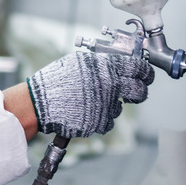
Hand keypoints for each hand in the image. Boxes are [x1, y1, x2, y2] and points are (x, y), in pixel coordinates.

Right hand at [27, 52, 153, 138]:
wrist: (39, 102)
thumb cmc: (56, 80)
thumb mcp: (80, 62)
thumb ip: (102, 64)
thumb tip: (121, 66)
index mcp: (105, 66)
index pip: (138, 67)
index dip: (146, 72)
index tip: (146, 75)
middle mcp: (109, 85)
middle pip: (139, 91)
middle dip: (139, 92)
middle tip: (134, 93)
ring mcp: (106, 105)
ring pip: (120, 108)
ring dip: (110, 106)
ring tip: (89, 101)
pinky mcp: (99, 122)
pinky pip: (107, 121)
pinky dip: (99, 118)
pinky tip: (84, 111)